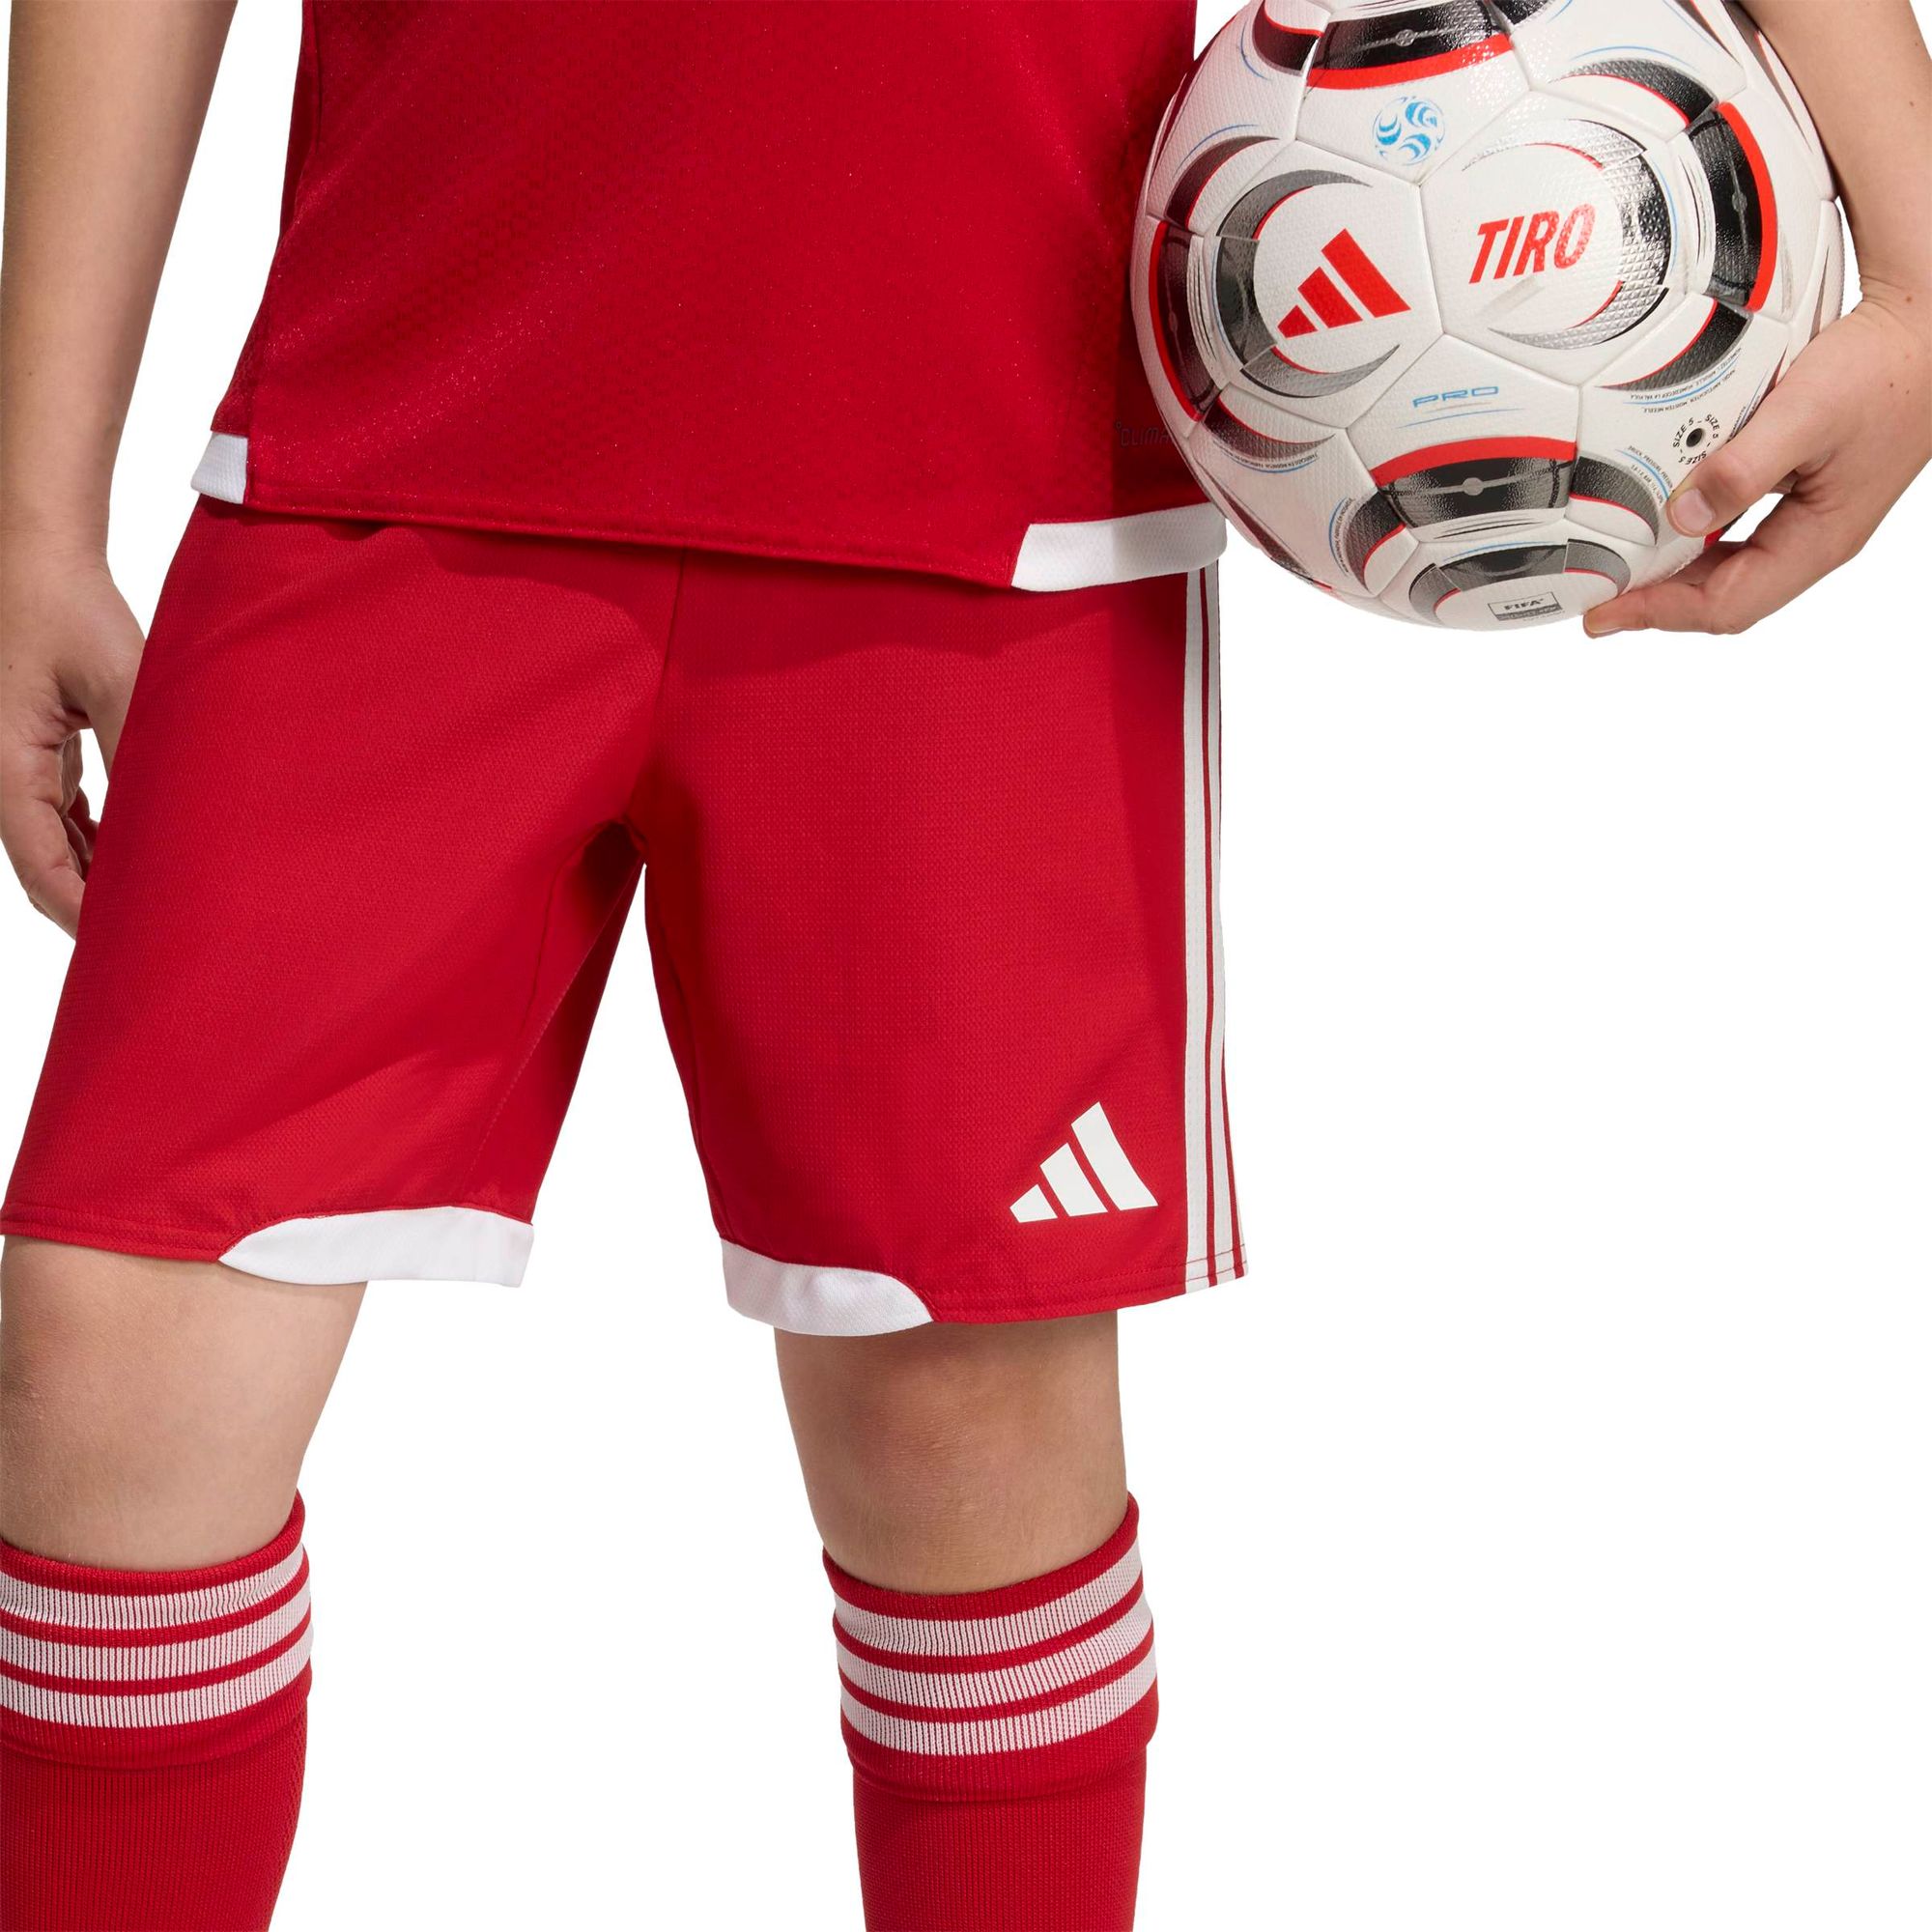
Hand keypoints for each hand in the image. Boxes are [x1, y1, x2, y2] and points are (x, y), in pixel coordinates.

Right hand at [0, 535, 143, 934]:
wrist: (40, 563)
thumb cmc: (70, 612)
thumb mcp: (116, 679)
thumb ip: (137, 745)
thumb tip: (164, 811)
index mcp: (7, 764)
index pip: (40, 863)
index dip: (80, 910)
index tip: (123, 942)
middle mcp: (2, 772)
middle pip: (41, 865)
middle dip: (89, 905)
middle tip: (149, 937)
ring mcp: (15, 764)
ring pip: (50, 843)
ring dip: (93, 874)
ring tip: (151, 905)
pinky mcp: (35, 752)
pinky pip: (58, 816)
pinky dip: (91, 843)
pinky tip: (131, 859)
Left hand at [1585, 289, 1930, 636]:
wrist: (1925, 329)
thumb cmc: (1879, 370)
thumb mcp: (1805, 413)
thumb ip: (1744, 468)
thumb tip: (1680, 515)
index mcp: (1818, 541)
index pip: (1728, 605)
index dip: (1661, 613)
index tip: (1605, 612)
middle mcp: (1812, 540)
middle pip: (1723, 596)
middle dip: (1658, 602)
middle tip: (1596, 598)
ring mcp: (1807, 518)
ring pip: (1729, 568)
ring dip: (1673, 572)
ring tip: (1617, 568)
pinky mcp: (1800, 492)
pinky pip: (1738, 532)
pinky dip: (1694, 536)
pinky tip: (1661, 520)